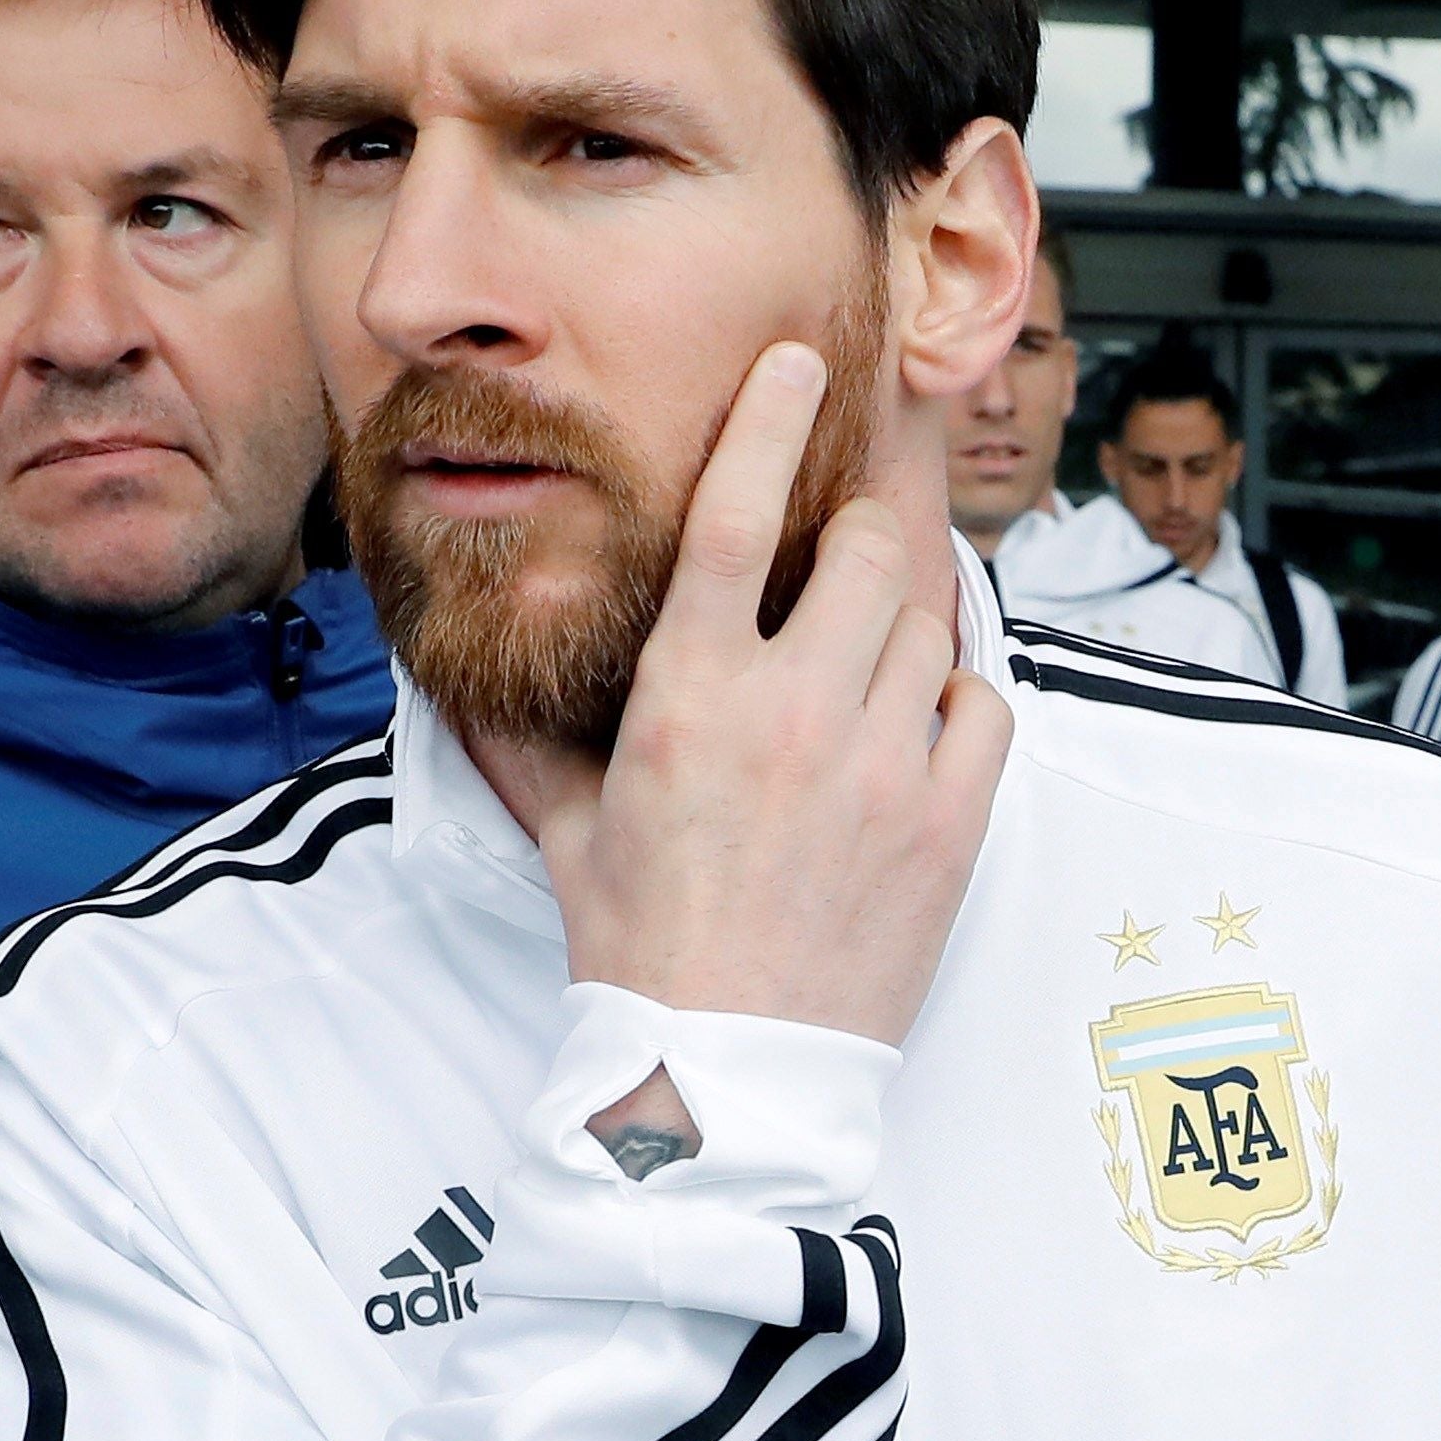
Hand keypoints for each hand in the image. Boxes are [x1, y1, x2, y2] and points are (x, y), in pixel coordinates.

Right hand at [540, 342, 1013, 1128]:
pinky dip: (962, 692)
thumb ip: (523, 741)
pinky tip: (927, 711)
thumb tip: (453, 682)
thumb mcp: (566, 833)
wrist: (725, 1076)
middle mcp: (795, 712)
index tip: (800, 365)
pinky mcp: (952, 822)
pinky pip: (986, 704)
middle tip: (863, 530)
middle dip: (872, 524)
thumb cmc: (641, 953)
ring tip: (882, 629)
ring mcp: (885, 765)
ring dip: (912, 610)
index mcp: (689, 697)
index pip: (734, 516)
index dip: (771, 420)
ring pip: (933, 620)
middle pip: (869, 550)